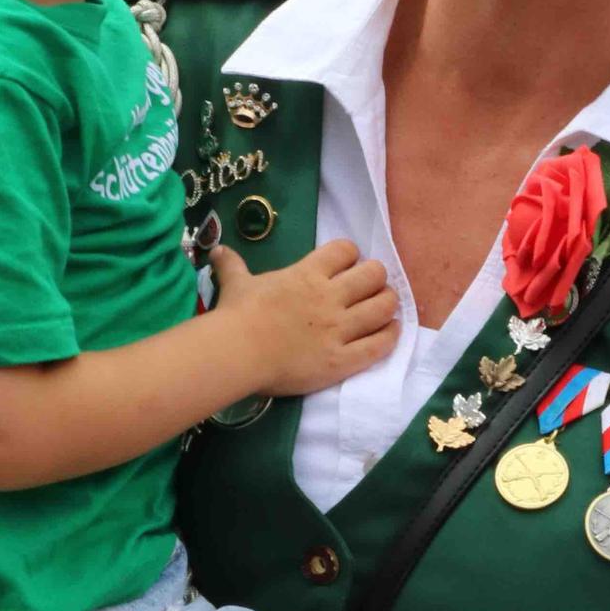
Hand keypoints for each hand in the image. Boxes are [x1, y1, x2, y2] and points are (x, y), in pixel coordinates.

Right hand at [206, 236, 398, 397]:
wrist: (236, 353)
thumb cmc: (236, 315)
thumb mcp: (236, 284)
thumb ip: (232, 266)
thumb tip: (218, 250)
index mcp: (307, 274)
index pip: (345, 250)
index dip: (350, 255)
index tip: (347, 264)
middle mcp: (330, 297)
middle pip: (373, 275)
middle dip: (376, 277)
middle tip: (371, 287)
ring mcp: (339, 329)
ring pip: (383, 307)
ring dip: (388, 304)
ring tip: (384, 307)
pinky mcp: (343, 360)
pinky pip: (379, 344)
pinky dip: (391, 335)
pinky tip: (392, 331)